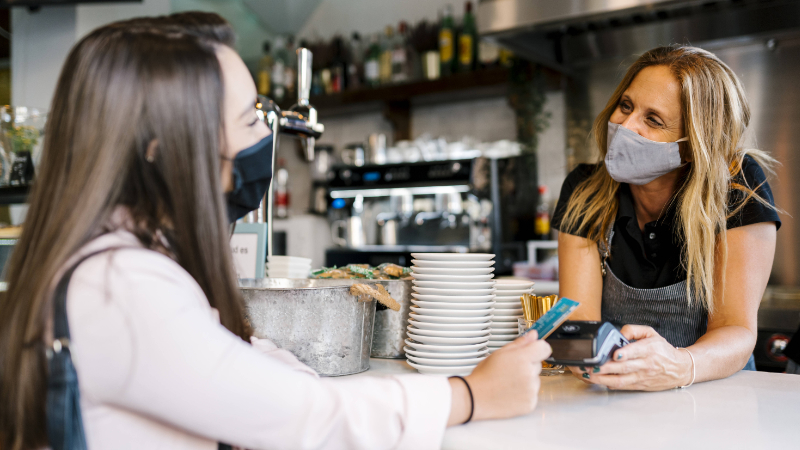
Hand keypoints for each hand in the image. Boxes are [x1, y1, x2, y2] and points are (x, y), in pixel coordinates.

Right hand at [448, 331, 551, 424]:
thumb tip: (532, 335)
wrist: (476, 397)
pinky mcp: (530, 403)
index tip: (533, 351)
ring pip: (535, 380)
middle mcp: (529, 374)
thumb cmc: (484, 375)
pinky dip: (525, 394)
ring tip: (509, 383)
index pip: (544, 348)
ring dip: (527, 380)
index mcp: (522, 358)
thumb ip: (519, 343)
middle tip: (511, 370)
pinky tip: (511, 392)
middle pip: (538, 364)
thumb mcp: (499, 354)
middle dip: (528, 365)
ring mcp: (531, 390)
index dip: (538, 348)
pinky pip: (533, 395)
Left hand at [569, 325, 691, 390]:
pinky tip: (594, 380)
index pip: (636, 351)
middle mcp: (645, 365)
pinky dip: (606, 384)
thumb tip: (620, 332)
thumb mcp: (652, 333)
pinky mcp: (638, 386)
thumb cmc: (663, 350)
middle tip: (590, 364)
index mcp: (649, 349)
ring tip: (587, 374)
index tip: (614, 354)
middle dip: (604, 367)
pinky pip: (620, 386)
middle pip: (623, 368)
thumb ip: (634, 329)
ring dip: (601, 378)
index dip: (625, 353)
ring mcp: (641, 377)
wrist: (680, 369)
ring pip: (620, 380)